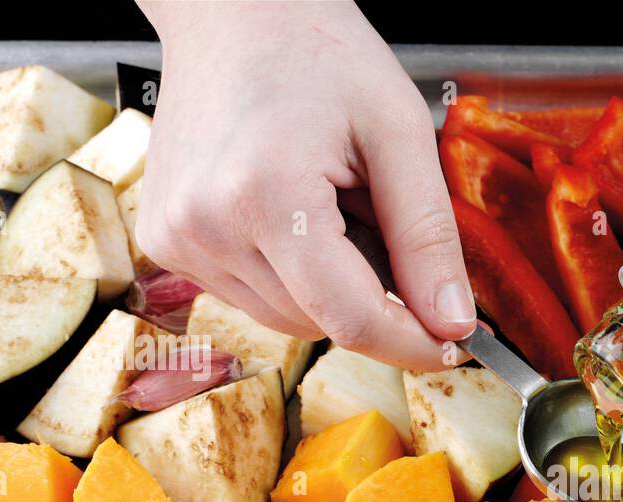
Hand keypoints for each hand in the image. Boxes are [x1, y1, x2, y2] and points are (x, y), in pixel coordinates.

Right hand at [137, 0, 473, 369]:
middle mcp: (206, 227)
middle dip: (373, 296)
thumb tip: (453, 325)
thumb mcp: (399, 133)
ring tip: (333, 203)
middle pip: (322, 323)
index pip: (352, 320)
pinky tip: (296, 213)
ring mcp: (178, 238)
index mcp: (265, 196)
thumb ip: (428, 238)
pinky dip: (294, 274)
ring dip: (332, 285)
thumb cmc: (317, 52)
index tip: (454, 346)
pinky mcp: (168, 241)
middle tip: (381, 219)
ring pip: (290, 318)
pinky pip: (254, 296)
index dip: (414, 344)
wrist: (233, 11)